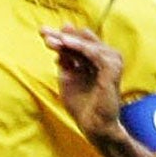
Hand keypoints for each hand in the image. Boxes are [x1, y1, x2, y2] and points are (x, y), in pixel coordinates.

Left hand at [43, 25, 126, 146]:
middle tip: (43, 30)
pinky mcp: (113, 69)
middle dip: (61, 35)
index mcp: (93, 61)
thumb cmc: (82, 106)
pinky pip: (95, 53)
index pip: (77, 44)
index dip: (60, 37)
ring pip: (88, 44)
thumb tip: (57, 48)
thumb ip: (64, 64)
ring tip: (52, 38)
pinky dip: (80, 47)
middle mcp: (103, 59)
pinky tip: (66, 43)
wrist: (94, 125)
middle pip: (82, 40)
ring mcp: (110, 62)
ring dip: (69, 39)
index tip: (42, 32)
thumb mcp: (68, 80)